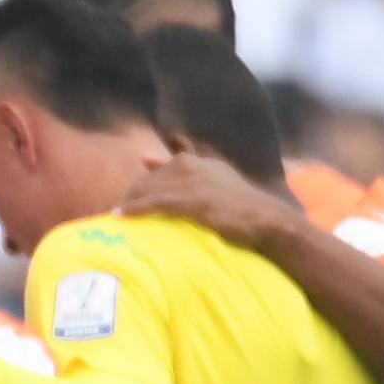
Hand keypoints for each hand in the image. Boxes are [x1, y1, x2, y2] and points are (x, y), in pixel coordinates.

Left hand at [114, 149, 291, 249]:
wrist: (267, 220)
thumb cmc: (246, 210)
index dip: (150, 175)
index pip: (168, 164)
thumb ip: (200, 179)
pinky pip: (154, 203)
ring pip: (148, 189)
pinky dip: (135, 209)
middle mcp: (193, 166)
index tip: (135, 183)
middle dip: (134, 192)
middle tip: (120, 208)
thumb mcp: (222, 186)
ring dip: (129, 202)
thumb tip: (176, 175)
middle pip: (152, 178)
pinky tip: (120, 217)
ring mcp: (192, 183)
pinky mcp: (191, 201)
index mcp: (202, 162)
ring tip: (115, 215)